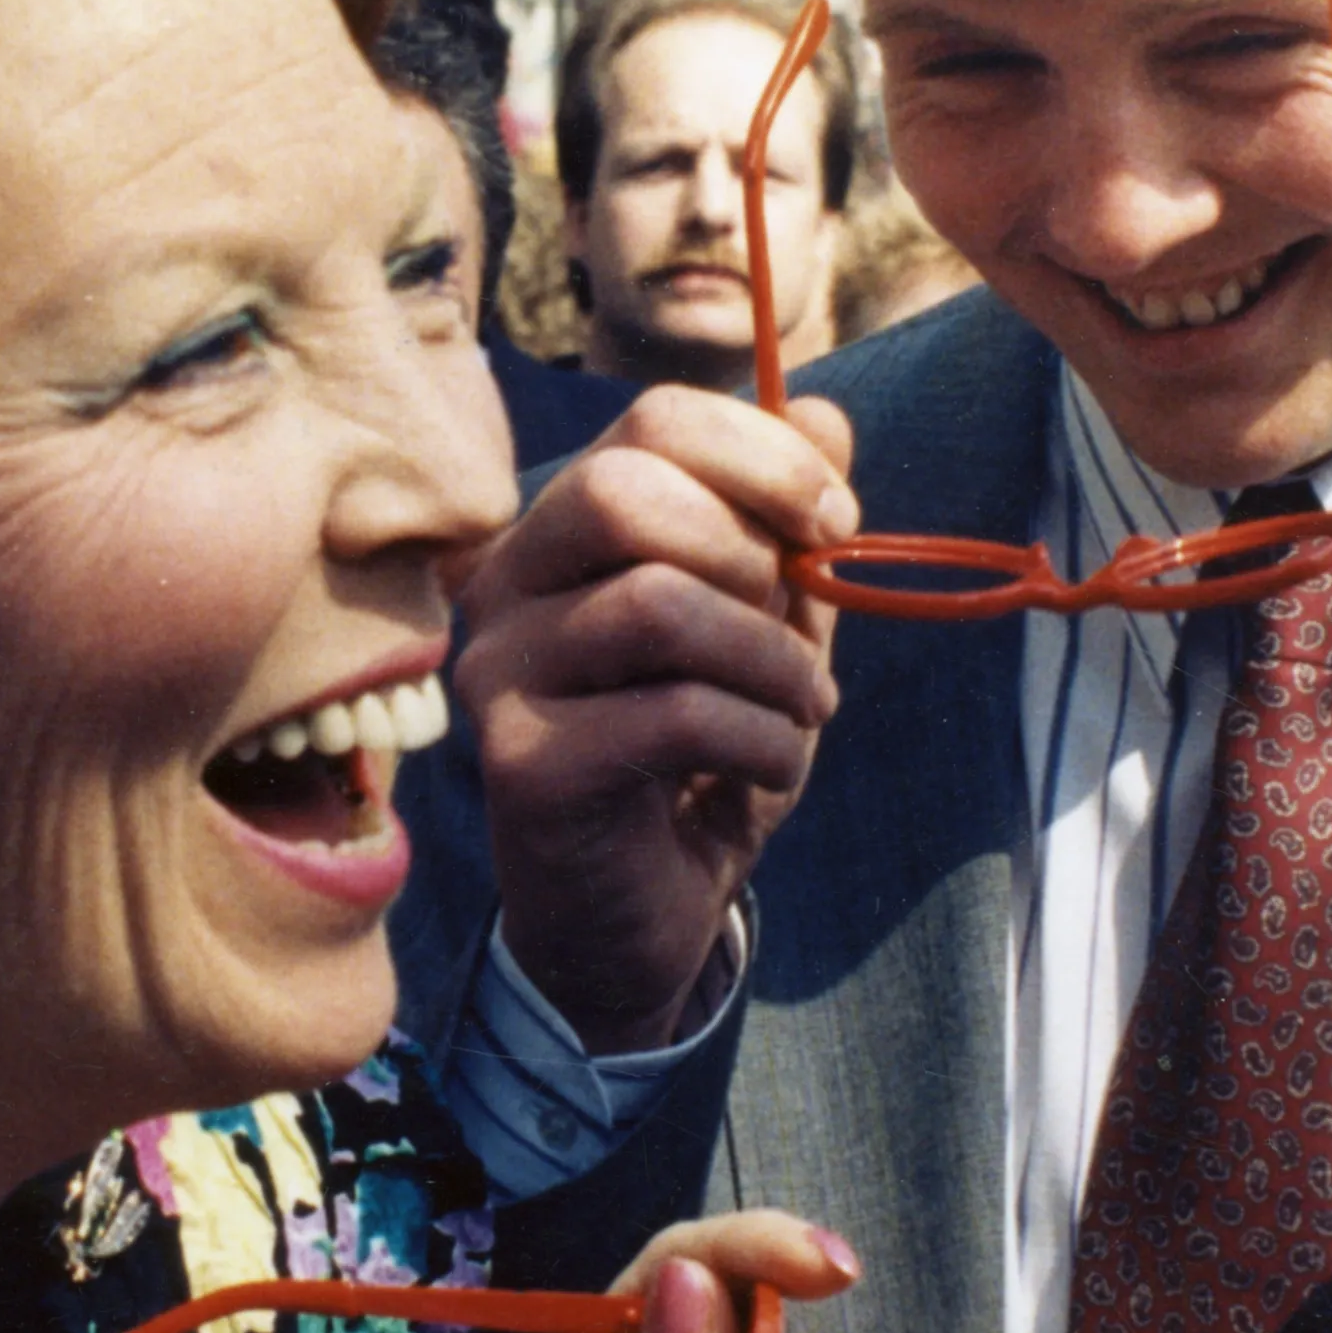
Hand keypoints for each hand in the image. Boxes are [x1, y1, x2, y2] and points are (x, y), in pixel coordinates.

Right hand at [454, 388, 858, 1049]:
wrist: (642, 919)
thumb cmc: (700, 761)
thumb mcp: (766, 631)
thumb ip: (787, 529)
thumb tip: (827, 413)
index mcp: (561, 532)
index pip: (648, 422)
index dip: (762, 455)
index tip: (833, 522)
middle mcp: (505, 587)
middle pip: (620, 488)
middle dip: (748, 553)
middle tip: (796, 632)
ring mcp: (497, 674)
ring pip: (652, 603)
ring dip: (772, 663)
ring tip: (803, 713)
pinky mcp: (519, 763)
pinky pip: (670, 713)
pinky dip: (760, 739)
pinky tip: (771, 770)